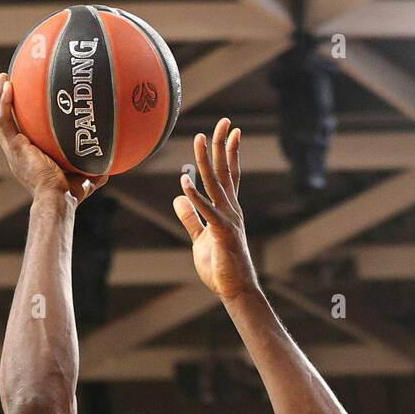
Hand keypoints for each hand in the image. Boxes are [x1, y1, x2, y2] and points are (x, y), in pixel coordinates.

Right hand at [0, 72, 104, 204]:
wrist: (56, 199)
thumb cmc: (68, 196)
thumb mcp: (82, 181)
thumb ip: (92, 173)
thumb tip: (108, 168)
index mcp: (28, 160)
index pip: (21, 136)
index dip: (21, 121)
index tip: (26, 105)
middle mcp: (17, 154)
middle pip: (7, 123)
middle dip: (6, 104)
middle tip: (10, 83)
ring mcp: (13, 150)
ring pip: (0, 119)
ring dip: (0, 98)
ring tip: (5, 78)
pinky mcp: (14, 146)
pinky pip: (3, 120)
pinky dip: (3, 102)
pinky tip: (8, 85)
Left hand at [173, 118, 258, 303]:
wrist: (236, 292)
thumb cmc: (221, 268)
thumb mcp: (200, 239)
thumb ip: (190, 218)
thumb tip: (178, 197)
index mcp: (228, 211)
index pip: (228, 176)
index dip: (228, 153)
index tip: (228, 132)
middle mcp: (231, 211)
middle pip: (225, 172)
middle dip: (223, 145)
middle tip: (224, 121)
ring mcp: (229, 221)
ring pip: (216, 185)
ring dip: (206, 161)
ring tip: (200, 139)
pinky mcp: (222, 234)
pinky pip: (207, 212)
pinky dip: (195, 197)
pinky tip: (185, 182)